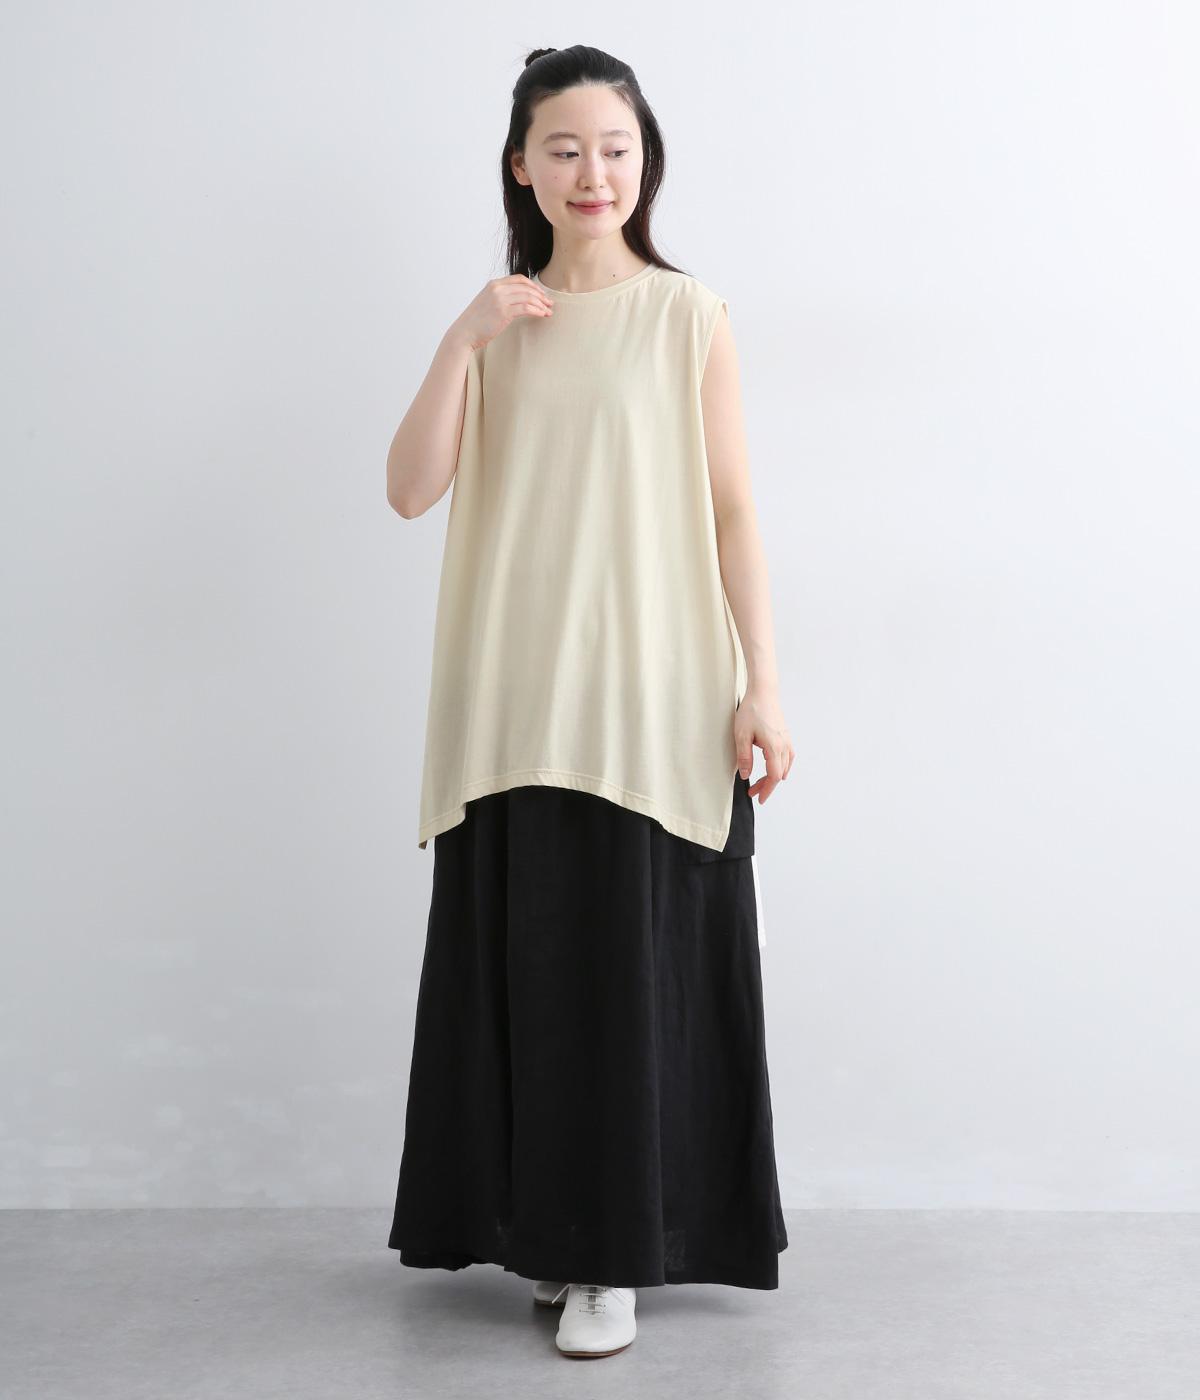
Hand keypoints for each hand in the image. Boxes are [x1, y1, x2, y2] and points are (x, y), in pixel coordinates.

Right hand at [451, 275, 553, 351]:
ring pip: (528, 297)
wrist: (464, 332)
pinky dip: (537, 311)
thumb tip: (516, 300)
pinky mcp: (503, 312)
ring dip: (541, 304)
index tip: (542, 294)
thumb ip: (499, 297)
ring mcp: (500, 299)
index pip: (519, 279)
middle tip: (550, 303)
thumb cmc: (476, 322)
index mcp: (494, 284)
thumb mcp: (487, 303)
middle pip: (526, 287)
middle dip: (541, 296)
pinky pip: (526, 308)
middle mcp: (497, 288)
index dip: (533, 286)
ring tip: (548, 311)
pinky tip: (542, 315)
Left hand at [734, 686, 793, 802]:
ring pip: (785, 766)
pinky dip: (782, 766)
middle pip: (779, 774)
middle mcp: (784, 745)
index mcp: (774, 747)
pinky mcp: (785, 735)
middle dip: (767, 785)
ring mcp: (787, 740)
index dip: (766, 790)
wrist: (763, 692)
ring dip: (773, 776)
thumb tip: (746, 775)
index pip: (773, 776)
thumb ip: (744, 757)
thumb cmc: (752, 710)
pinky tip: (775, 767)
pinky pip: (788, 757)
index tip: (759, 799)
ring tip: (760, 782)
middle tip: (753, 792)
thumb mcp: (741, 736)